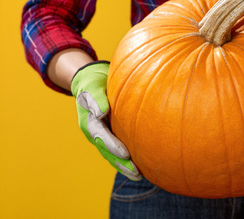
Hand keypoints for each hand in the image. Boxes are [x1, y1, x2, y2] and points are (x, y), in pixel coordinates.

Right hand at [71, 61, 141, 180]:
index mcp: (88, 122)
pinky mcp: (110, 134)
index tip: (125, 154)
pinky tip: (141, 166)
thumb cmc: (92, 82)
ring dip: (124, 166)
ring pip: (112, 154)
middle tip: (136, 172)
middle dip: (121, 162)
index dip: (112, 146)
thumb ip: (95, 97)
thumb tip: (100, 112)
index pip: (101, 136)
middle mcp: (94, 132)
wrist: (92, 81)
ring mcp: (102, 135)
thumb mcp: (91, 86)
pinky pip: (117, 149)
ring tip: (139, 176)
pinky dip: (126, 158)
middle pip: (107, 151)